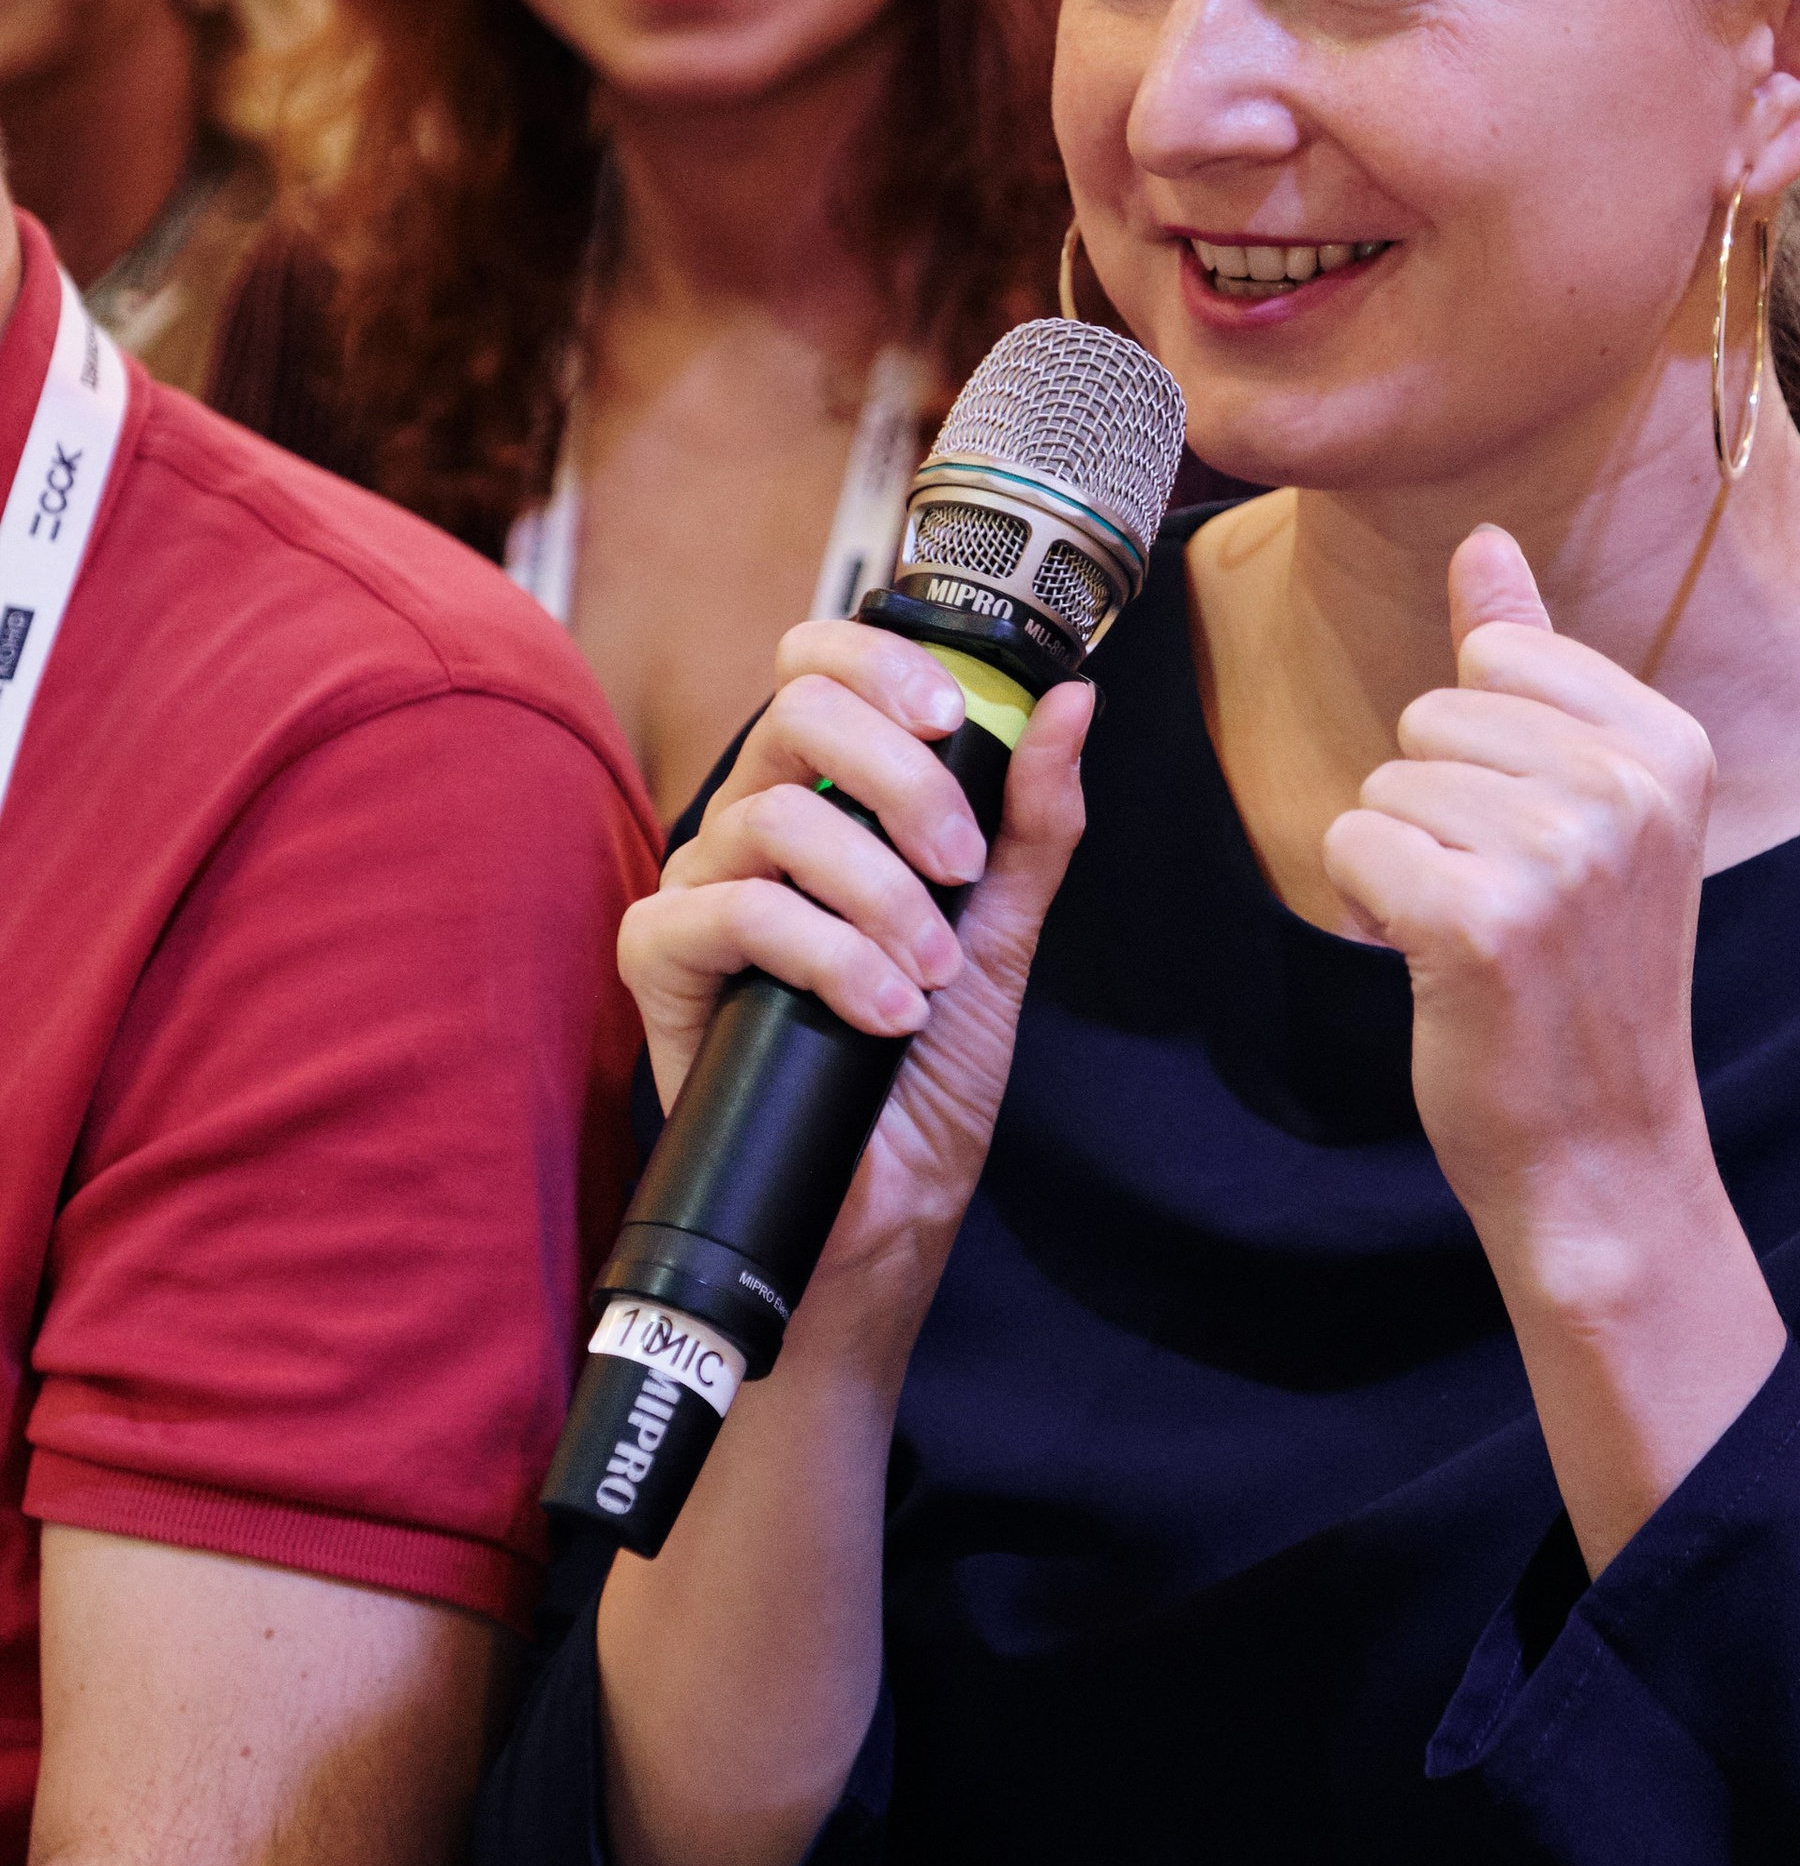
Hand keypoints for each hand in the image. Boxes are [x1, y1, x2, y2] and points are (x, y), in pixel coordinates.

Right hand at [620, 619, 1091, 1307]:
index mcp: (828, 797)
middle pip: (798, 712)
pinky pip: (734, 909)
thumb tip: (1070, 704)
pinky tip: (880, 1012)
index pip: (817, 664)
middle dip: (904, 780)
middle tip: (961, 870)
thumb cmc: (927, 1070)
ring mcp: (702, 886)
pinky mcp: (662, 959)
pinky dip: (827, 955)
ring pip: (779, 816)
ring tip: (929, 976)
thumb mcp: (1001, 931)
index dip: (879, 662)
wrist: (887, 1202)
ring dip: (882, 896)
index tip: (952, 718)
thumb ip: (1031, 820)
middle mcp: (754, 824)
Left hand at [1323, 528, 1719, 1291]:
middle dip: (1436, 803)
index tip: (1540, 838)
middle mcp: (1628, 785)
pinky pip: (1354, 842)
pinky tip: (1436, 963)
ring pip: (1388, 778)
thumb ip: (1533, 663)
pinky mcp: (1483, 919)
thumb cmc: (1583, 979)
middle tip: (1506, 901)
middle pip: (1435, 710)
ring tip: (1477, 933)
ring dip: (1404, 859)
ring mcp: (1560, 852)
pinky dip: (1372, 906)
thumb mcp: (1588, 805)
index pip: (1501, 653)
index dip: (1483, 746)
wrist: (1603, 1149)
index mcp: (1670, 742)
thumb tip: (1484, 541)